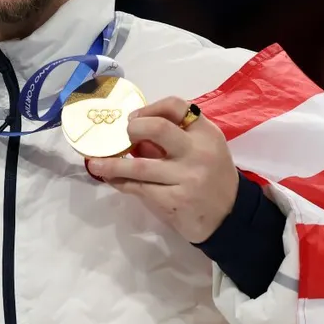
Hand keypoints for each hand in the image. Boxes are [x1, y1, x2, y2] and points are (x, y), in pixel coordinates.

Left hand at [84, 97, 238, 243]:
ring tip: (94, 162)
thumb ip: (177, 137)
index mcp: (206, 133)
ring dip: (112, 164)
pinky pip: (139, 188)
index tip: (134, 118)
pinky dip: (121, 182)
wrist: (229, 216)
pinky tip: (112, 179)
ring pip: (139, 166)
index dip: (150, 108)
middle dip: (132, 130)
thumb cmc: (211, 176)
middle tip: (122, 137)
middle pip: (157, 129)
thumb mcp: (205, 148)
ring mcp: (186, 177)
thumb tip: (134, 130)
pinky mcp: (174, 200)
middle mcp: (198, 152)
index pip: (176, 106)